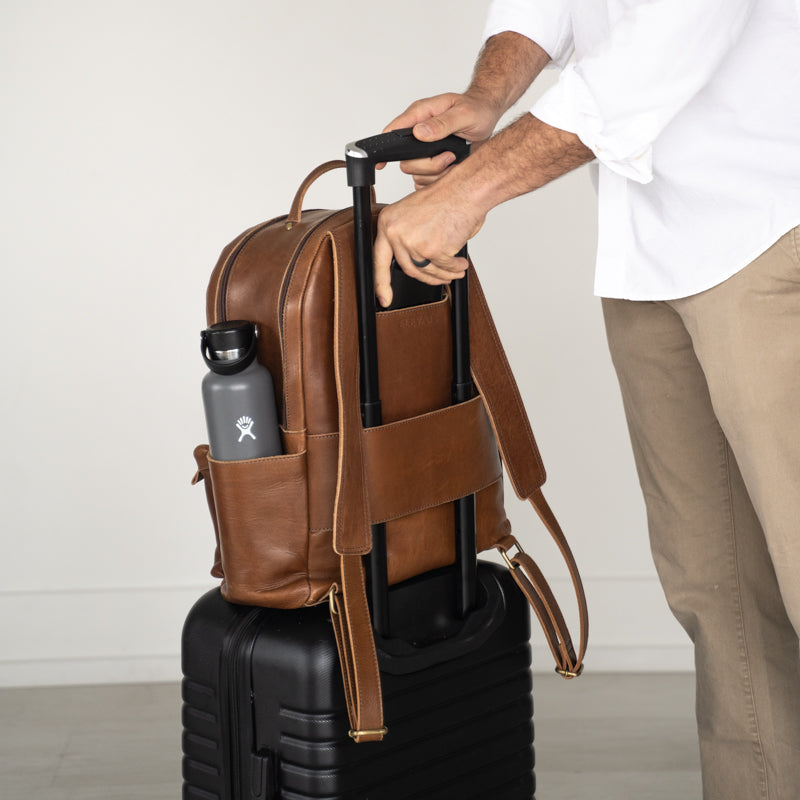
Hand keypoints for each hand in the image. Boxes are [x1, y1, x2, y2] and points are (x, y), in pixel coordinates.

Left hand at [373, 175, 484, 307]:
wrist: (465, 190)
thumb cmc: (446, 198)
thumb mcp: (413, 214)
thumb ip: (406, 237)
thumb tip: (412, 262)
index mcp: (388, 222)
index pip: (379, 259)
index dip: (381, 282)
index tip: (384, 298)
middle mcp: (396, 232)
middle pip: (408, 268)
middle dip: (427, 278)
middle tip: (440, 280)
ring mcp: (413, 242)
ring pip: (427, 270)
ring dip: (444, 274)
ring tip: (455, 271)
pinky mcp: (431, 249)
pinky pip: (443, 268)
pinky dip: (455, 268)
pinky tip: (460, 264)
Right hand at [378, 92, 500, 187]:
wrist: (488, 115)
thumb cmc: (476, 108)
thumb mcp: (464, 113)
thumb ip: (442, 123)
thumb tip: (419, 133)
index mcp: (420, 115)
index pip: (393, 131)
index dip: (384, 148)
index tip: (382, 163)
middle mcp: (418, 133)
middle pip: (405, 162)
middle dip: (428, 165)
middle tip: (448, 156)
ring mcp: (424, 150)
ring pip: (416, 174)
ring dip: (436, 174)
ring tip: (454, 159)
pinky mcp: (432, 162)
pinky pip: (425, 181)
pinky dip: (438, 181)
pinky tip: (451, 170)